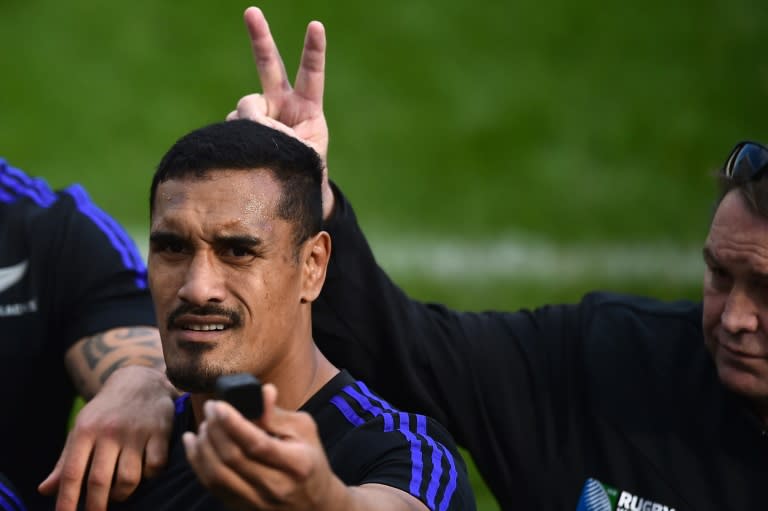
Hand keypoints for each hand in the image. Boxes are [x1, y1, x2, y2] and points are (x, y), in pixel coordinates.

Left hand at [39, 366, 175, 510]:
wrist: (140, 380)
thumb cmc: (106, 411)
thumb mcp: (82, 428)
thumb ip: (65, 461)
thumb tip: (45, 490)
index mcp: (86, 430)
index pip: (72, 473)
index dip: (67, 501)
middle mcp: (110, 431)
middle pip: (100, 481)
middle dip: (96, 506)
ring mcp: (137, 432)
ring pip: (129, 478)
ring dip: (123, 494)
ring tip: (119, 493)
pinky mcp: (161, 432)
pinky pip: (155, 467)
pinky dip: (150, 476)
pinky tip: (145, 472)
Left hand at [183, 383, 344, 510]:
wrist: (312, 504)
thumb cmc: (309, 460)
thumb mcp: (305, 431)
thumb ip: (278, 414)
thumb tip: (262, 391)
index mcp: (296, 464)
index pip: (258, 445)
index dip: (234, 424)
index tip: (219, 405)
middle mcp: (275, 486)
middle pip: (233, 458)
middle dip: (215, 429)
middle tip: (210, 408)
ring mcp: (256, 501)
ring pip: (217, 474)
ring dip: (204, 446)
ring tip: (205, 425)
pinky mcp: (240, 507)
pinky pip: (211, 486)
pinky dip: (197, 462)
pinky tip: (194, 442)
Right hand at [227, 6, 334, 219]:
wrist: (289, 185)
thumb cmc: (306, 168)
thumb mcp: (305, 156)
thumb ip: (281, 135)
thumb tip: (245, 119)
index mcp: (307, 107)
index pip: (311, 74)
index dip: (313, 50)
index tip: (316, 25)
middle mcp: (280, 102)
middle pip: (269, 64)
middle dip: (260, 37)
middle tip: (252, 11)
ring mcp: (258, 111)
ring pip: (247, 106)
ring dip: (253, 124)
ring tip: (266, 148)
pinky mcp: (240, 125)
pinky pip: (234, 124)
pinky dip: (238, 137)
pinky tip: (246, 150)